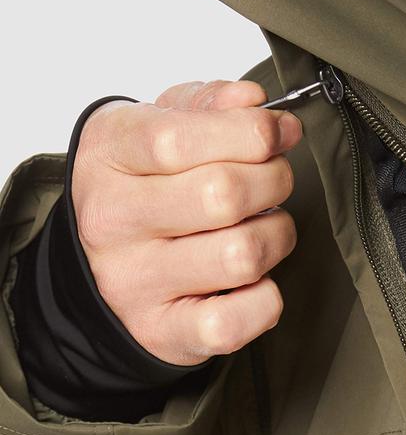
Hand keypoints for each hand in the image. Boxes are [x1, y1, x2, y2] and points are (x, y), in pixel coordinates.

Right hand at [70, 78, 301, 364]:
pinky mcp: (162, 332)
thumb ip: (206, 104)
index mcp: (108, 156)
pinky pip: (234, 322)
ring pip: (241, 255)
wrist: (95, 269)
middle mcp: (113, 221)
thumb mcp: (155, 128)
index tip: (282, 132)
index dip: (251, 132)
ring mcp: (134, 282)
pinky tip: (256, 281)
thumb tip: (254, 102)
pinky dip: (265, 300)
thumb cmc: (142, 188)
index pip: (180, 138)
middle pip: (222, 195)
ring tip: (265, 228)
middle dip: (273, 180)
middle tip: (275, 181)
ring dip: (276, 236)